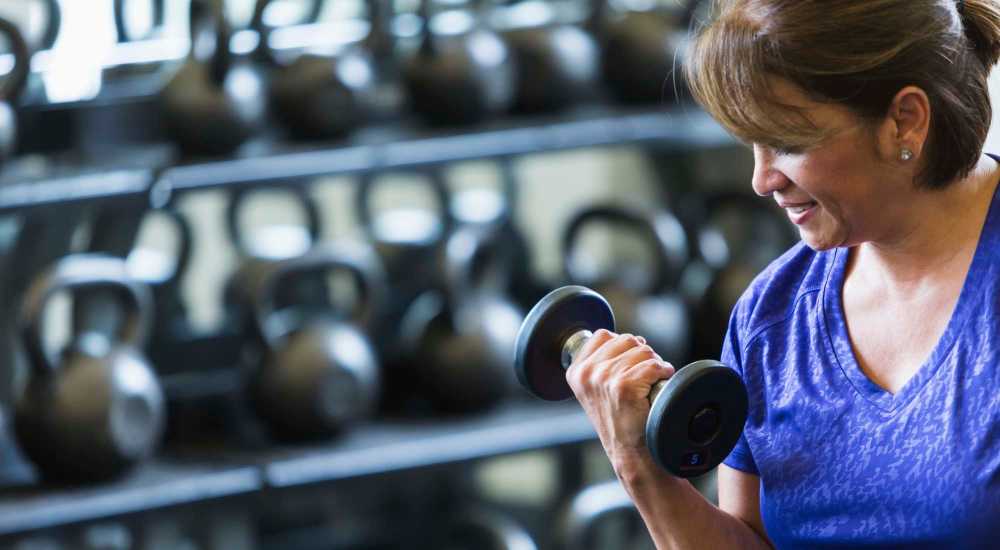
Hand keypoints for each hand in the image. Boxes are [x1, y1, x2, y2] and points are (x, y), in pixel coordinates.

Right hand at [566, 329, 675, 464]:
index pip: (603, 335)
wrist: (630, 453)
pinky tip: (659, 384)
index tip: (627, 366)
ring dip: (653, 364)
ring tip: (650, 383)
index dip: (623, 347)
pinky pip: (653, 365)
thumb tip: (631, 339)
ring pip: (643, 350)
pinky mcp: (624, 386)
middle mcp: (587, 373)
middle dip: (640, 354)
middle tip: (642, 376)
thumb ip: (601, 363)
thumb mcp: (596, 389)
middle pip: (626, 339)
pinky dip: (663, 372)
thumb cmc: (619, 421)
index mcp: (576, 372)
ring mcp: (605, 379)